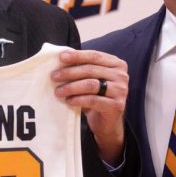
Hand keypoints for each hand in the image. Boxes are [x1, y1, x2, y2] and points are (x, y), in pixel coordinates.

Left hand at [52, 49, 127, 163]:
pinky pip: (93, 100)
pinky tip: (68, 101)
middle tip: (54, 77)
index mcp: (116, 63)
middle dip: (70, 72)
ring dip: (71, 87)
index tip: (60, 57)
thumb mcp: (92, 78)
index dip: (77, 56)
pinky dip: (78, 100)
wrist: (107, 120)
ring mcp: (121, 90)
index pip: (94, 56)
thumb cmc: (97, 95)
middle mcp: (121, 75)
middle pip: (91, 70)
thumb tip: (61, 59)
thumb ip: (83, 67)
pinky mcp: (117, 105)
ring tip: (58, 91)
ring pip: (91, 85)